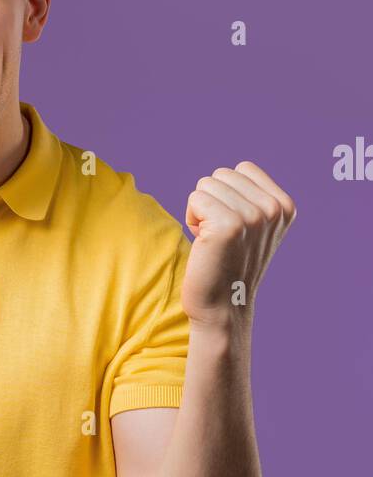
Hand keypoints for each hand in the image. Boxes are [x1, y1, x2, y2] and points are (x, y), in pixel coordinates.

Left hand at [181, 162, 295, 328]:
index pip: (242, 169)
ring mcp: (253, 216)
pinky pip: (195, 198)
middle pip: (222, 174)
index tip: (234, 227)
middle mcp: (273, 209)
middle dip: (212, 201)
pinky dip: (191, 219)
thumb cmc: (230, 264)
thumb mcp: (255, 226)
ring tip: (213, 241)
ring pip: (206, 185)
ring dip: (200, 211)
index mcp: (285, 206)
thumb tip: (234, 172)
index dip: (228, 194)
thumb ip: (253, 197)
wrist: (223, 307)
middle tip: (220, 236)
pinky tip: (204, 243)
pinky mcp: (228, 225)